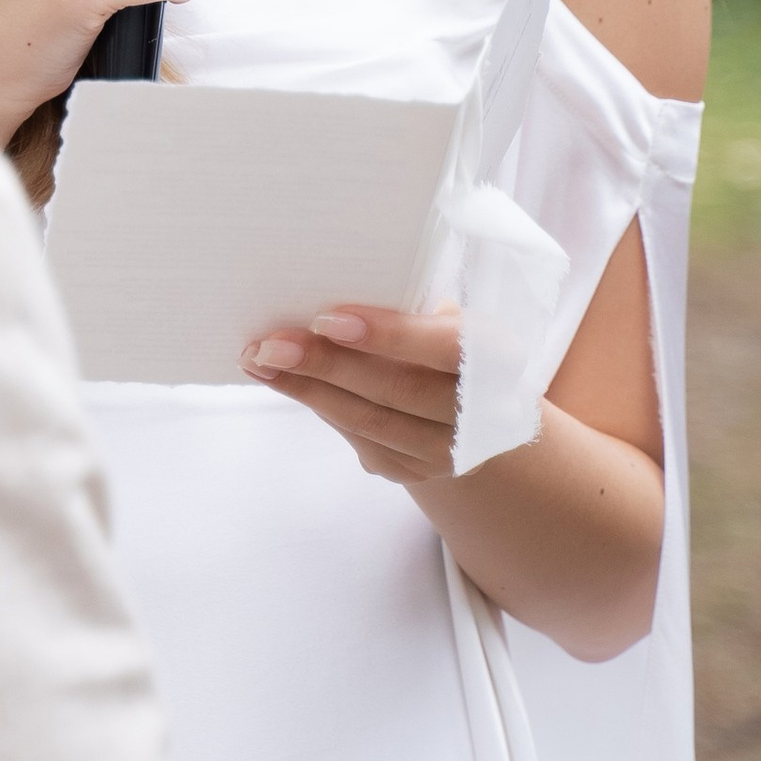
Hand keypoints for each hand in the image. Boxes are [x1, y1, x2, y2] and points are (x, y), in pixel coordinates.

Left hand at [241, 304, 460, 485]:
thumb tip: (326, 290)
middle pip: (396, 390)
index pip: (446, 348)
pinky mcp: (412, 470)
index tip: (328, 318)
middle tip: (270, 343)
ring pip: (368, 421)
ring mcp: (447, 452)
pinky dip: (317, 404)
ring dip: (306, 389)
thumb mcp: (444, 317)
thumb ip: (407, 309)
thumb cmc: (447, 342)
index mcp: (499, 359)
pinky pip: (356, 437)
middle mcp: (482, 415)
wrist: (476, 409)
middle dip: (326, 364)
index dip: (389, 335)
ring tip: (260, 359)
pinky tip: (282, 381)